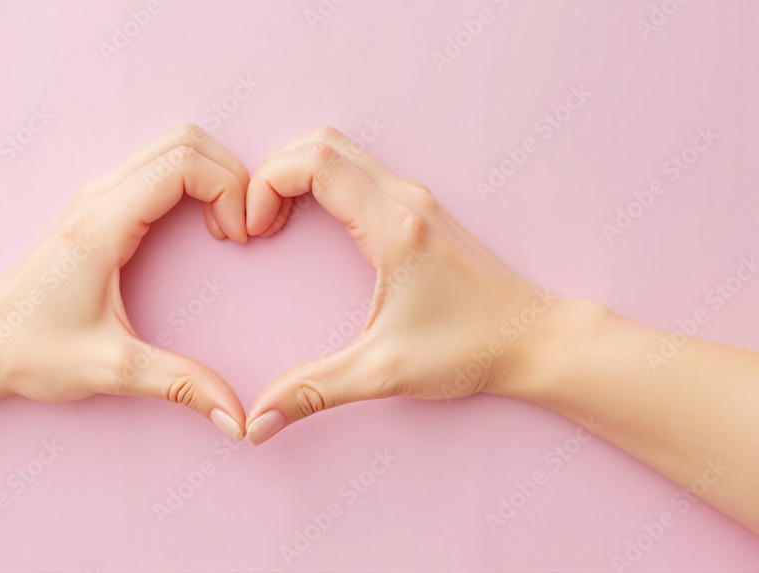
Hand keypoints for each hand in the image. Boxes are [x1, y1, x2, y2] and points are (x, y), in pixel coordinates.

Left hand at [0, 124, 249, 440]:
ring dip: (212, 174)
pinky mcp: (97, 207)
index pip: (182, 163)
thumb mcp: (110, 370)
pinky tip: (202, 227)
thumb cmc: (30, 352)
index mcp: (102, 225)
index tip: (240, 237)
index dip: (228, 188)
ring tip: (227, 228)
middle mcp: (99, 198)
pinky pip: (157, 167)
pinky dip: (193, 181)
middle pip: (184, 141)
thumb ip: (178, 384)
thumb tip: (235, 416)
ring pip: (171, 147)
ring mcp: (96, 197)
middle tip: (243, 228)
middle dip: (230, 174)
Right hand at [243, 126, 570, 444]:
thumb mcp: (383, 372)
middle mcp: (405, 200)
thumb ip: (314, 392)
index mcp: (394, 227)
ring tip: (275, 220)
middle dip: (274, 170)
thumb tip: (257, 423)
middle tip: (256, 221)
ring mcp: (415, 200)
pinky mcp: (419, 210)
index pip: (315, 163)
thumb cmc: (470, 350)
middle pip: (322, 142)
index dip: (267, 183)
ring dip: (297, 172)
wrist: (533, 340)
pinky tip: (310, 223)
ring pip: (341, 150)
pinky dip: (321, 180)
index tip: (253, 231)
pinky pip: (359, 170)